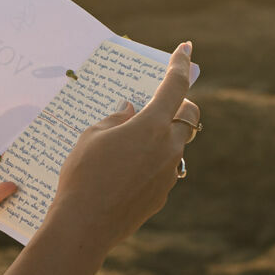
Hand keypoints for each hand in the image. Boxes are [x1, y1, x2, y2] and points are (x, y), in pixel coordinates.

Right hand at [45, 42, 199, 251]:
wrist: (84, 226)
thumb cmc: (83, 174)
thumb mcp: (93, 136)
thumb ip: (116, 119)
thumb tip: (130, 112)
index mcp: (153, 125)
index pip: (175, 86)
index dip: (180, 64)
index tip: (186, 48)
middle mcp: (169, 148)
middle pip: (191, 117)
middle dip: (182, 105)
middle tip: (161, 104)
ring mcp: (169, 174)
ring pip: (177, 145)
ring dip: (164, 137)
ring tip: (133, 142)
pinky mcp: (161, 195)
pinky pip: (164, 170)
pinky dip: (152, 162)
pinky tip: (125, 171)